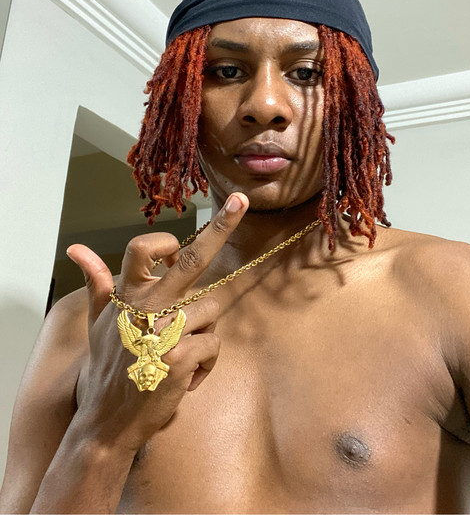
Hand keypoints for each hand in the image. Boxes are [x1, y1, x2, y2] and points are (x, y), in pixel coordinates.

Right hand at [66, 192, 247, 452]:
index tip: (177, 238)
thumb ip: (96, 283)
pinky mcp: (181, 358)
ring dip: (202, 334)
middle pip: (192, 259)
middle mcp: (148, 306)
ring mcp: (166, 332)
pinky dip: (205, 363)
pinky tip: (185, 378)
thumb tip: (76, 249)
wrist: (107, 421)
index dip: (163, 239)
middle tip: (239, 201)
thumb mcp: (97, 323)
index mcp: (128, 295)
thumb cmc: (108, 366)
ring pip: (211, 311)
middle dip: (219, 227)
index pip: (142, 249)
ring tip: (178, 356)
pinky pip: (214, 345)